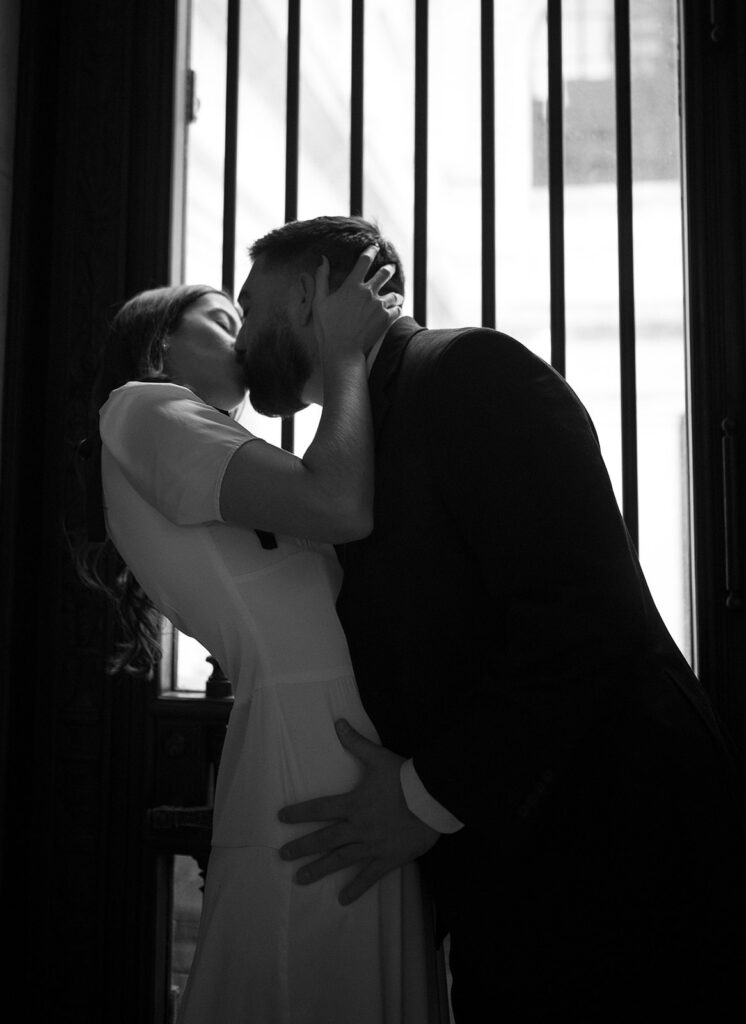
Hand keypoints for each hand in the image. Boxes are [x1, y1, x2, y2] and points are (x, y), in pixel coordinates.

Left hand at [278, 719, 439, 904]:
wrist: (432, 799)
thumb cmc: (405, 777)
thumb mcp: (379, 757)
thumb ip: (356, 743)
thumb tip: (338, 723)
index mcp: (353, 804)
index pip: (319, 808)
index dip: (299, 813)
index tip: (281, 818)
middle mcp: (358, 827)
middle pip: (324, 839)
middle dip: (302, 847)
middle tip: (283, 855)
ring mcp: (372, 846)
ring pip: (340, 860)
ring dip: (319, 869)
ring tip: (300, 879)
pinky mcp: (388, 858)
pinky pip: (369, 876)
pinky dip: (356, 888)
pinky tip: (343, 899)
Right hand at [313, 246, 402, 360]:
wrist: (342, 350)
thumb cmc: (327, 328)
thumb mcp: (319, 301)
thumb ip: (322, 279)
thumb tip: (323, 260)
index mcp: (352, 286)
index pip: (364, 261)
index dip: (370, 251)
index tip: (374, 247)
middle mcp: (368, 292)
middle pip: (384, 273)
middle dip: (388, 269)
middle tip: (390, 267)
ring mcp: (379, 306)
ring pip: (395, 293)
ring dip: (395, 294)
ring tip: (396, 297)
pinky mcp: (387, 319)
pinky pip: (398, 309)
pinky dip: (397, 309)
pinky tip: (395, 311)